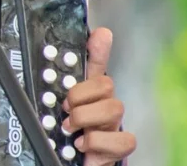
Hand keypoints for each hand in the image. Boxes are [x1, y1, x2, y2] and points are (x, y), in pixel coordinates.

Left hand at [61, 27, 136, 164]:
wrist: (77, 164)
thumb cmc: (71, 137)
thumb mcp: (62, 110)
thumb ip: (62, 85)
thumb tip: (66, 55)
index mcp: (90, 97)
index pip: (98, 66)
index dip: (99, 49)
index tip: (100, 34)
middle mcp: (104, 109)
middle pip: (108, 85)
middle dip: (80, 95)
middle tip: (65, 108)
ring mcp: (112, 127)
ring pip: (115, 108)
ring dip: (86, 118)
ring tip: (71, 128)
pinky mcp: (117, 149)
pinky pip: (124, 140)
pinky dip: (98, 142)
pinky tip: (84, 144)